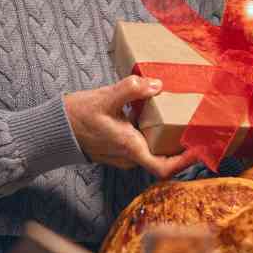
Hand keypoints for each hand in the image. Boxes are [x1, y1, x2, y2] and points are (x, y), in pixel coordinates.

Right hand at [63, 77, 198, 178]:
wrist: (53, 129)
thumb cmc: (76, 117)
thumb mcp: (104, 98)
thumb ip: (130, 89)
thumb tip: (156, 85)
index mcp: (130, 148)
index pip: (163, 168)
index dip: (184, 162)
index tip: (200, 148)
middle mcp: (130, 156)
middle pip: (163, 156)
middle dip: (181, 143)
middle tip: (198, 125)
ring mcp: (124, 153)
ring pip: (153, 148)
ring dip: (167, 135)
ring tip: (183, 116)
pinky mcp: (120, 146)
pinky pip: (143, 142)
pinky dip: (153, 130)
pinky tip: (157, 112)